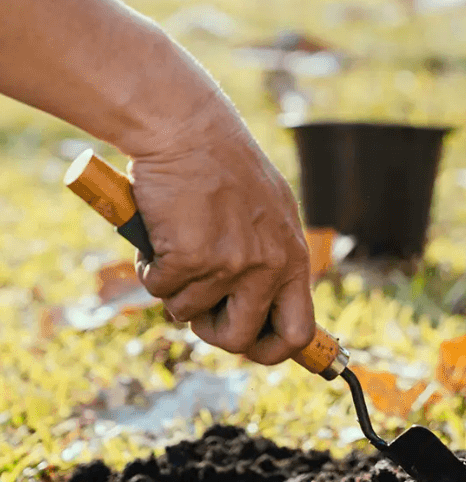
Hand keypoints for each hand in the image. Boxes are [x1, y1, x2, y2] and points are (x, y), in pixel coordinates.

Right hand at [130, 102, 315, 365]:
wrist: (190, 130)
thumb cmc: (224, 168)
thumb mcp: (270, 215)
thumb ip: (271, 258)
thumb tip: (265, 309)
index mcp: (293, 257)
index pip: (298, 331)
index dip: (273, 352)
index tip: (253, 350)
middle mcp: (269, 266)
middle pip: (239, 339)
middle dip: (210, 331)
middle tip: (197, 305)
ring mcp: (230, 264)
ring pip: (188, 313)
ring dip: (174, 287)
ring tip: (178, 244)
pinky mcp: (191, 257)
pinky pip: (159, 288)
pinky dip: (150, 268)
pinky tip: (160, 234)